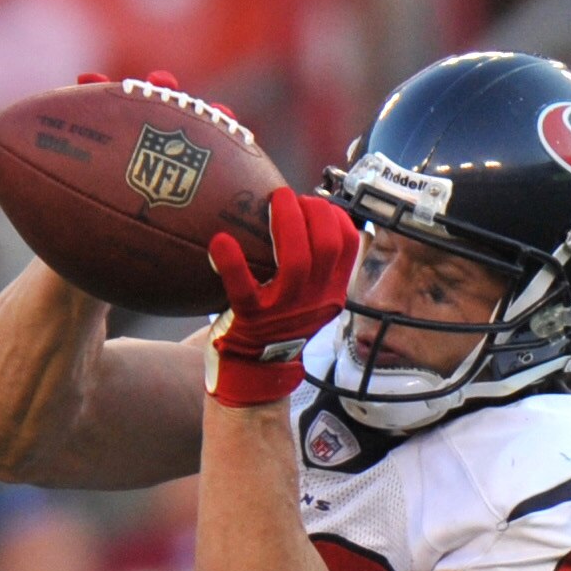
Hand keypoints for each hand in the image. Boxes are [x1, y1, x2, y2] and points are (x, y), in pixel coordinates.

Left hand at [206, 189, 361, 408]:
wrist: (255, 372)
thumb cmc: (277, 324)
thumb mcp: (308, 299)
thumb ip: (313, 268)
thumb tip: (302, 214)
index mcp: (332, 293)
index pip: (350, 244)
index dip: (335, 215)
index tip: (314, 204)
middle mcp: (315, 301)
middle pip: (326, 245)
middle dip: (312, 210)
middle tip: (288, 197)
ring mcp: (285, 311)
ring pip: (295, 261)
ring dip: (285, 222)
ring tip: (274, 201)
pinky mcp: (252, 319)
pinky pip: (243, 288)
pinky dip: (231, 263)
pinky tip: (221, 241)